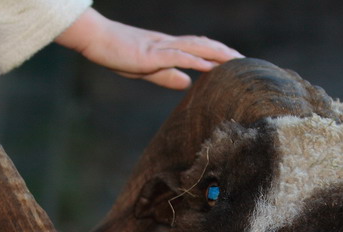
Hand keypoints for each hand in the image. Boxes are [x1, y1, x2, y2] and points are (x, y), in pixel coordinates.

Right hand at [55, 8, 242, 88]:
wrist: (96, 39)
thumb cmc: (116, 53)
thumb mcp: (146, 69)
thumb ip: (167, 75)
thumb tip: (188, 82)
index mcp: (168, 48)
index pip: (199, 49)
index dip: (218, 54)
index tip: (236, 63)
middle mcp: (169, 44)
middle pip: (204, 46)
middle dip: (225, 53)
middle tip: (246, 61)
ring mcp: (162, 47)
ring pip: (196, 48)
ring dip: (217, 54)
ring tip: (236, 60)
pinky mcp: (152, 54)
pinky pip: (178, 56)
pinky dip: (196, 61)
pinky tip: (209, 65)